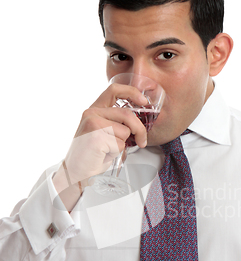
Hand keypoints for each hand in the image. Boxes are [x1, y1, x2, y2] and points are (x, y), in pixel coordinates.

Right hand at [53, 83, 147, 208]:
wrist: (76, 171)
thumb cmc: (92, 153)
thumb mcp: (103, 132)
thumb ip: (116, 122)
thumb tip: (139, 123)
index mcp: (94, 109)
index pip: (114, 90)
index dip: (132, 92)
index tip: (144, 101)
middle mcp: (91, 113)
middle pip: (127, 114)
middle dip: (140, 129)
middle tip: (142, 141)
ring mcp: (93, 124)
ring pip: (125, 131)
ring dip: (121, 144)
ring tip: (107, 149)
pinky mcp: (96, 137)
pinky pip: (119, 144)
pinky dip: (116, 152)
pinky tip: (103, 154)